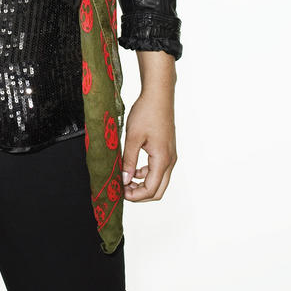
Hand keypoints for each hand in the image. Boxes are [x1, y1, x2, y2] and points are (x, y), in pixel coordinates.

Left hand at [121, 87, 176, 202]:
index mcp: (162, 160)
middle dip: (140, 194)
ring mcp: (170, 155)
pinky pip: (158, 169)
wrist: (158, 95)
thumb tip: (125, 179)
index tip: (120, 192)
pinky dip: (146, 173)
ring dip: (143, 184)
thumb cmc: (147, 112)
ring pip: (159, 180)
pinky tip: (133, 168)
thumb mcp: (133, 137)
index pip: (151, 189)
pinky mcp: (166, 149)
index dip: (135, 195)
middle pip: (158, 190)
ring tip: (125, 179)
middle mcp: (169, 160)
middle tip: (123, 190)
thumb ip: (129, 160)